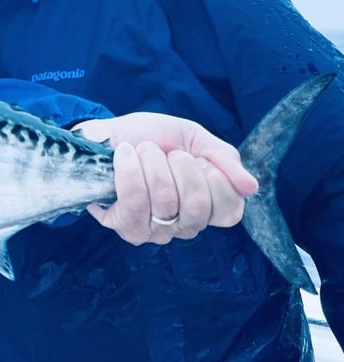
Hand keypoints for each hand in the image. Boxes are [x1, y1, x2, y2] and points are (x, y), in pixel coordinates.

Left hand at [76, 112, 255, 245]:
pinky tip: (125, 154)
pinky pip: (134, 202)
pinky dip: (130, 169)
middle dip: (181, 166)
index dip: (216, 179)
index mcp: (206, 207)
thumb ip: (224, 159)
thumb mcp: (194, 139)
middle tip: (169, 153)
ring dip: (153, 163)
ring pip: (165, 202)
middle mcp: (183, 226)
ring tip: (143, 150)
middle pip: (197, 206)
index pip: (229, 212)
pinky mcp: (123, 224)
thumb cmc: (153, 137)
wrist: (110, 131)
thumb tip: (251, 187)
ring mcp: (153, 230)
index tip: (198, 158)